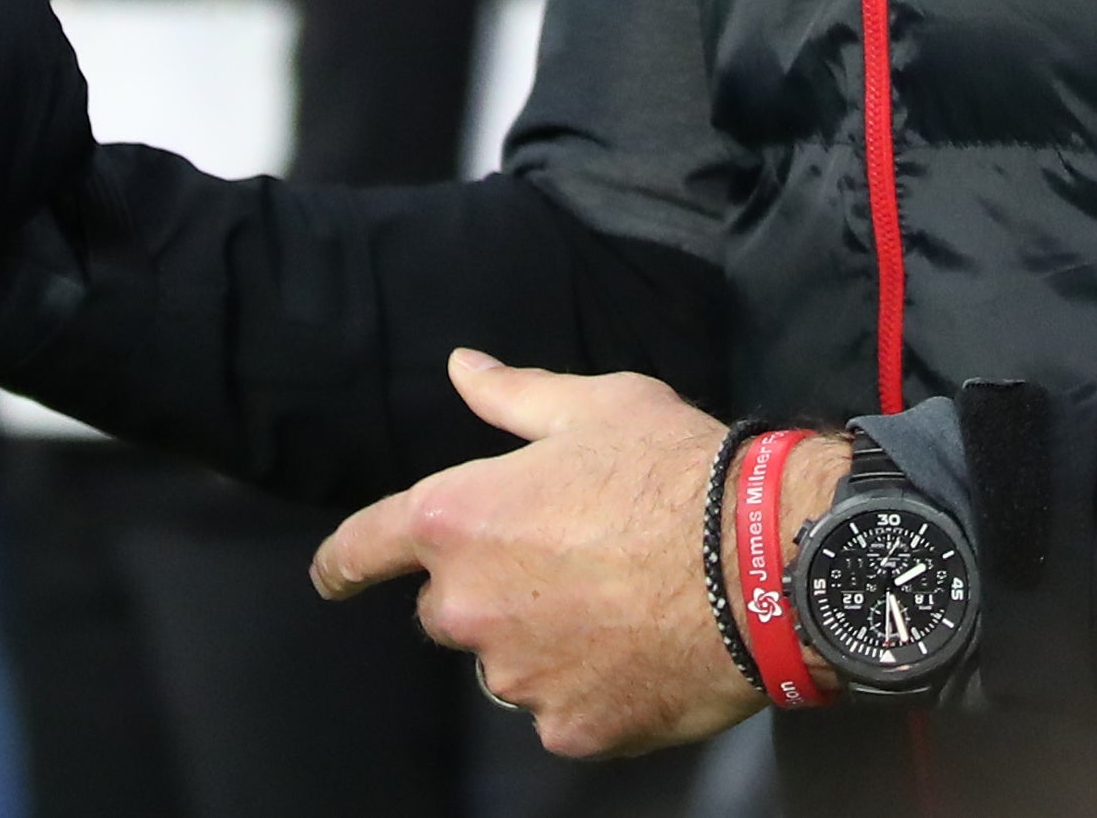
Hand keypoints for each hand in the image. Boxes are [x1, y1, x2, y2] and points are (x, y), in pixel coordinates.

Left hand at [313, 351, 829, 757]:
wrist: (765, 562)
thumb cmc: (674, 471)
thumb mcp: (592, 407)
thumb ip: (511, 395)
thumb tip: (460, 366)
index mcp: (457, 520)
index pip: (366, 547)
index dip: (343, 563)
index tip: (331, 577)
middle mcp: (468, 605)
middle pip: (448, 609)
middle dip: (489, 590)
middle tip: (566, 561)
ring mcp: (518, 676)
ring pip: (507, 664)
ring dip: (537, 643)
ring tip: (613, 606)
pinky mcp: (570, 729)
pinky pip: (560, 712)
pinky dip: (587, 691)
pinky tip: (637, 653)